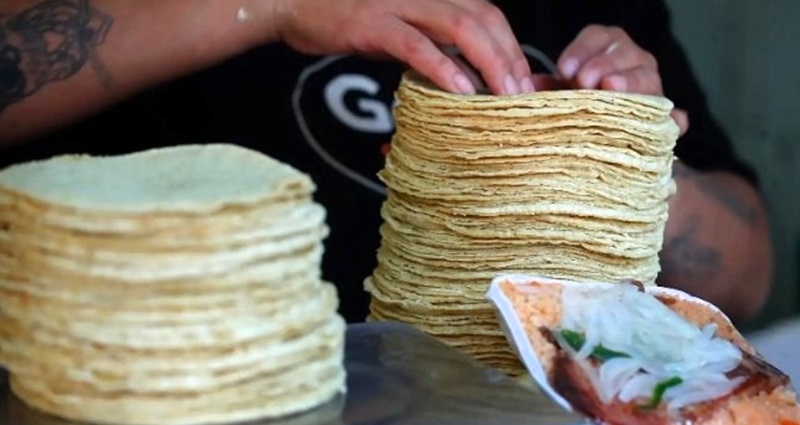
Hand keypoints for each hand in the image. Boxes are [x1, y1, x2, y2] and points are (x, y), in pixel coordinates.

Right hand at [271, 0, 531, 94]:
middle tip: (523, 94)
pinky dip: (444, 68)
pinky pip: (418, 46)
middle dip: (509, 56)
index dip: (511, 45)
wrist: (292, 3)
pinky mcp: (374, 23)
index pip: (487, 14)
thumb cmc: (344, 19)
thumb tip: (460, 75)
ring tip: (504, 95)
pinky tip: (462, 91)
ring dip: (489, 63)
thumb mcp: (396, 27)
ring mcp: (398, 5)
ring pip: (460, 28)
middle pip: (483, 18)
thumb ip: (428, 44)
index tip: (523, 80)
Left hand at [556, 25, 688, 134]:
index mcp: (607, 47)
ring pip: (647, 77)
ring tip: (613, 89)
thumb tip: (528, 87)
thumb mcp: (563, 91)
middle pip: (623, 53)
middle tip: (585, 81)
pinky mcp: (664, 114)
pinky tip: (675, 122)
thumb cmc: (579, 102)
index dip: (581, 50)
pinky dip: (675, 119)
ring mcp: (652, 85)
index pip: (599, 37)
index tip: (564, 69)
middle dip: (603, 65)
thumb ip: (548, 87)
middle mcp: (633, 60)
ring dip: (630, 83)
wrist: (602, 128)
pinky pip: (674, 116)